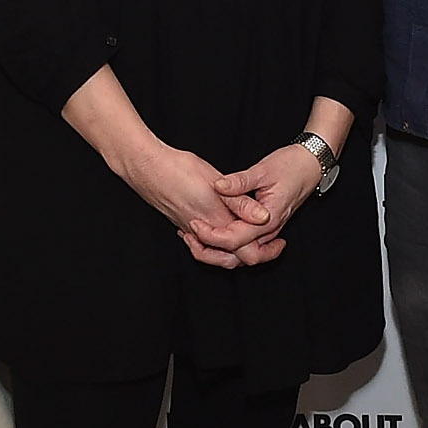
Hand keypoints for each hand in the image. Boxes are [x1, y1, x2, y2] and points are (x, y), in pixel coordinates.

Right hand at [119, 137, 272, 265]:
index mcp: (217, 223)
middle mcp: (203, 232)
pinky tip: (221, 228)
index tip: (280, 244)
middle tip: (272, 247)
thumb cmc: (179, 170)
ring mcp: (190, 229)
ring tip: (251, 241)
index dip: (266, 252)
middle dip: (253, 256)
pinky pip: (202, 242)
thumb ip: (241, 203)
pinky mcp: (182, 222)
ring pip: (216, 253)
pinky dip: (216, 243)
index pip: (246, 253)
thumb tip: (264, 218)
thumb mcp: (216, 182)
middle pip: (231, 259)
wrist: (146, 167)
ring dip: (234, 251)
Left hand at [206, 145, 325, 268]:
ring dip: (219, 250)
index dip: (212, 235)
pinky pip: (246, 242)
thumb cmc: (291, 166)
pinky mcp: (266, 226)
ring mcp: (269, 230)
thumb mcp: (263, 170)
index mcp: (268, 218)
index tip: (195, 223)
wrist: (311, 165)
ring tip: (197, 236)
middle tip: (191, 236)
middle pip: (239, 256)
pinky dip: (228, 241)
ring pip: (243, 253)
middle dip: (213, 252)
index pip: (235, 239)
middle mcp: (269, 229)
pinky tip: (212, 228)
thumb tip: (218, 185)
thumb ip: (240, 181)